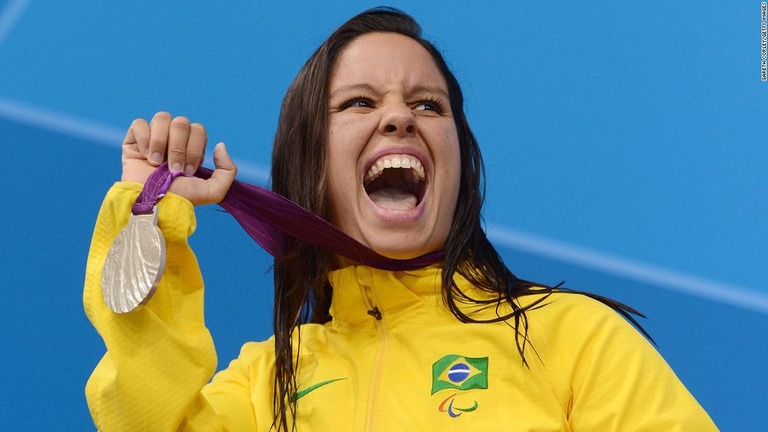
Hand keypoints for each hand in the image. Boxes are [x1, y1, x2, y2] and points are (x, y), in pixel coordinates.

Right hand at [121, 112, 236, 204]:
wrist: (155, 205)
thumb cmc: (182, 199)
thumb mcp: (214, 191)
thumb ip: (228, 170)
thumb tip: (220, 145)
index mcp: (191, 147)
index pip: (198, 130)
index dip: (194, 148)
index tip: (188, 171)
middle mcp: (173, 139)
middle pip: (181, 122)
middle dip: (178, 148)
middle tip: (173, 170)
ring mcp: (153, 138)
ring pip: (162, 118)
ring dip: (161, 142)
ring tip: (155, 164)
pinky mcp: (133, 140)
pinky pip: (139, 124)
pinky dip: (144, 138)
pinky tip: (144, 156)